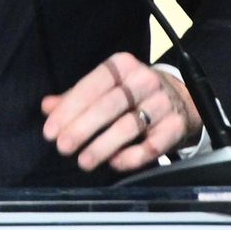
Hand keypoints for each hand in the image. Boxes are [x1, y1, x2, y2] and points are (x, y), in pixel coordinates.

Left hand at [41, 52, 202, 172]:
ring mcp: (162, 103)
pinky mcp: (176, 126)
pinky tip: (114, 163)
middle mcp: (144, 80)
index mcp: (123, 66)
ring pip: (128, 126)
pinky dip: (131, 156)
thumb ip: (76, 97)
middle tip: (63, 147)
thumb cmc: (135, 94)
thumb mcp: (108, 87)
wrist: (183, 98)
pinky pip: (152, 145)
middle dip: (82, 128)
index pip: (92, 84)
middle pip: (109, 105)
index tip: (50, 131)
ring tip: (84, 161)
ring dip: (102, 146)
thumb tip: (47, 107)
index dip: (69, 108)